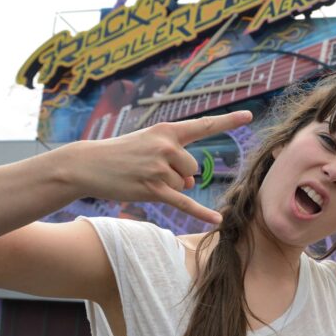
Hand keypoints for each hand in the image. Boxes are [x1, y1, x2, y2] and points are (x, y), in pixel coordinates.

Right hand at [74, 110, 251, 223]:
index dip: (227, 121)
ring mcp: (160, 169)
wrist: (87, 164)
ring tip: (142, 177)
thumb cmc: (120, 154)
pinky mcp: (153, 189)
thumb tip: (190, 182)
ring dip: (168, 187)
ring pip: (183, 185)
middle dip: (178, 174)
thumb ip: (174, 159)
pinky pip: (184, 203)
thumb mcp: (148, 145)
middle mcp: (166, 147)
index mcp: (167, 130)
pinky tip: (217, 220)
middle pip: (193, 168)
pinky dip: (201, 213)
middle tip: (148, 169)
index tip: (249, 116)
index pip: (203, 126)